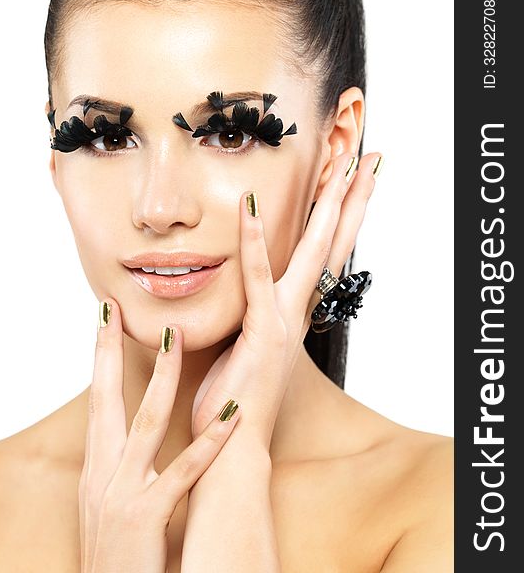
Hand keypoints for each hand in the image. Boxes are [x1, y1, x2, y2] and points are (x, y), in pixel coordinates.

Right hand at [79, 300, 241, 571]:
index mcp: (94, 468)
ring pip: (146, 422)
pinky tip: (231, 415)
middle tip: (116, 307)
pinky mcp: (146, 515)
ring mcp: (122, 492)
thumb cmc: (113, 557)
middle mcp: (102, 472)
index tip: (103, 320)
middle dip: (108, 350)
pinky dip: (209, 442)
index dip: (96, 357)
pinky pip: (183, 471)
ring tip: (176, 336)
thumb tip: (122, 436)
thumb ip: (114, 468)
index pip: (96, 400)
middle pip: (105, 398)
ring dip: (162, 376)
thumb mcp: (102, 505)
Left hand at [191, 152, 379, 446]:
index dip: (340, 216)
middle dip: (352, 199)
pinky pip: (257, 278)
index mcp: (291, 313)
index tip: (351, 180)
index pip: (324, 254)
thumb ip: (247, 318)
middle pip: (333, 244)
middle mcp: (296, 312)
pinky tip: (252, 206)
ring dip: (327, 207)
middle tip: (370, 156)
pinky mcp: (262, 333)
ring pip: (312, 253)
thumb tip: (240, 296)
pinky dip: (256, 241)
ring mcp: (283, 321)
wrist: (232, 446)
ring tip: (342, 164)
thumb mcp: (243, 347)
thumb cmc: (234, 399)